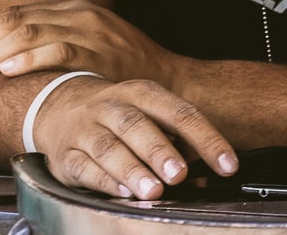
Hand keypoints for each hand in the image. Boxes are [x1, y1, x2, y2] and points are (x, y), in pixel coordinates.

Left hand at [0, 0, 182, 89]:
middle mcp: (80, 14)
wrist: (169, 82)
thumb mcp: (91, 43)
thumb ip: (56, 41)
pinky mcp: (100, 53)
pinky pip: (57, 51)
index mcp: (74, 8)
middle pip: (14, 21)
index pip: (15, 14)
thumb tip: (6, 57)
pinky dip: (28, 60)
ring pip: (28, 33)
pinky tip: (8, 72)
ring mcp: (91, 32)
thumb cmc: (125, 69)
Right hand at [28, 74, 236, 199]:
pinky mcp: (65, 156)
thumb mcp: (150, 113)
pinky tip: (123, 193)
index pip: (181, 113)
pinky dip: (105, 182)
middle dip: (160, 151)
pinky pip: (84, 168)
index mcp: (143, 93)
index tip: (227, 164)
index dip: (207, 139)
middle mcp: (113, 107)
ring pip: (108, 148)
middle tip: (179, 174)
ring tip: (154, 191)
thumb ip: (178, 139)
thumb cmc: (120, 116)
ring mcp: (86, 130)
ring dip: (132, 170)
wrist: (59, 106)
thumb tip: (207, 171)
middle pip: (137, 126)